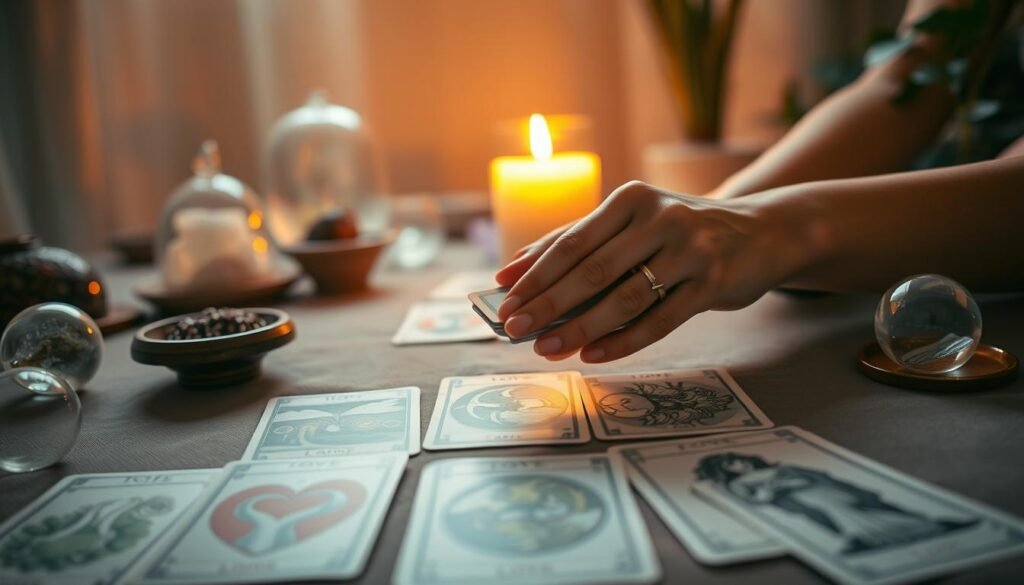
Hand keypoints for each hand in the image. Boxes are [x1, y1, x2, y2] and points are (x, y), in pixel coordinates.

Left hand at [494, 181, 811, 362]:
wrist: (761, 233)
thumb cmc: (681, 233)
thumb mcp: (632, 224)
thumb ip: (576, 241)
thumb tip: (513, 270)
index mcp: (632, 199)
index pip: (572, 241)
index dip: (534, 274)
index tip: (503, 301)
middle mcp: (661, 218)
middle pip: (593, 270)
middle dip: (548, 304)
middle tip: (515, 330)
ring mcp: (690, 250)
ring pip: (625, 298)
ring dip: (581, 329)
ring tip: (547, 348)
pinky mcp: (713, 282)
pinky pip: (660, 320)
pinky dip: (623, 341)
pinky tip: (593, 355)